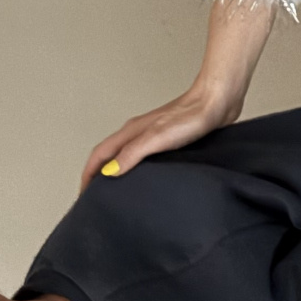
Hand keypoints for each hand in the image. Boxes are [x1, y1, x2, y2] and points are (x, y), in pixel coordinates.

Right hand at [79, 76, 244, 188]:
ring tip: (116, 192)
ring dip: (115, 172)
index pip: (100, 156)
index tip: (83, 196)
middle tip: (95, 198)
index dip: (88, 175)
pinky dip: (136, 170)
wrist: (218, 101)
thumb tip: (109, 172)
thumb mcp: (157, 138)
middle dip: (97, 175)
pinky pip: (144, 157)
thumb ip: (132, 153)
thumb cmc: (191, 117)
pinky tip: (147, 180)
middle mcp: (137, 134)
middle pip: (108, 155)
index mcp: (131, 133)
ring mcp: (152, 136)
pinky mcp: (169, 140)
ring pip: (125, 156)